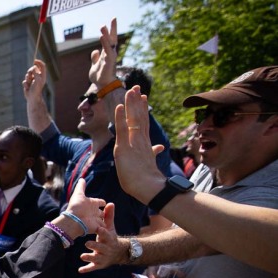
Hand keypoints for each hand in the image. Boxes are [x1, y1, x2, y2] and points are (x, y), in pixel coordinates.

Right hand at [22, 60, 47, 102]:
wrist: (32, 98)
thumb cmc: (36, 89)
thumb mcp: (37, 80)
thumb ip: (36, 73)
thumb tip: (34, 67)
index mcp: (42, 75)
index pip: (42, 66)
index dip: (39, 62)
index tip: (35, 61)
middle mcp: (38, 77)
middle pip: (33, 69)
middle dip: (30, 71)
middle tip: (30, 75)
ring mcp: (32, 80)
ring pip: (27, 74)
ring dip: (27, 78)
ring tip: (29, 84)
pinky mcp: (28, 83)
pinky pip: (24, 80)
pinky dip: (25, 84)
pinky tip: (27, 88)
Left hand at [67, 177, 110, 234]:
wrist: (74, 220)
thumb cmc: (76, 206)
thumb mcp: (79, 194)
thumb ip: (81, 186)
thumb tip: (82, 178)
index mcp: (92, 204)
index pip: (99, 202)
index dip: (101, 202)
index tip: (104, 202)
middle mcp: (94, 212)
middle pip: (102, 212)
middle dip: (105, 212)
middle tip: (109, 213)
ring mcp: (95, 220)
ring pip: (103, 219)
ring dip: (105, 220)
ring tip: (109, 221)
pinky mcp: (96, 227)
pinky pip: (103, 228)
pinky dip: (104, 229)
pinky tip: (107, 229)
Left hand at [79, 210, 126, 272]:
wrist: (119, 253)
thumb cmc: (111, 238)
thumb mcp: (111, 228)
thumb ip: (108, 216)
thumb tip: (110, 203)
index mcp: (109, 239)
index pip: (106, 235)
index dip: (103, 232)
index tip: (99, 228)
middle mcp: (107, 249)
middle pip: (101, 247)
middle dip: (95, 246)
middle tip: (87, 243)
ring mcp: (103, 257)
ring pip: (97, 258)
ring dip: (90, 257)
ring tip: (82, 256)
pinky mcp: (99, 265)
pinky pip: (93, 267)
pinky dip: (87, 269)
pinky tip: (80, 270)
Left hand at [88, 19, 117, 86]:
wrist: (101, 86)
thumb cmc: (99, 76)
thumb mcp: (95, 65)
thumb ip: (95, 58)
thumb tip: (95, 51)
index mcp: (106, 53)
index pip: (108, 40)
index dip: (109, 32)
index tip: (109, 22)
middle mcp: (110, 54)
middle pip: (112, 38)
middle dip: (113, 29)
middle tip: (113, 18)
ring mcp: (110, 57)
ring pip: (110, 43)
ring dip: (106, 34)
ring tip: (103, 26)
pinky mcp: (109, 62)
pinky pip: (107, 51)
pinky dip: (105, 44)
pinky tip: (102, 37)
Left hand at [113, 87, 167, 203]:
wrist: (149, 188)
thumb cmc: (147, 179)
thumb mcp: (149, 162)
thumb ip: (153, 152)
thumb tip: (160, 147)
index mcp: (144, 143)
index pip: (142, 122)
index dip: (141, 109)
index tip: (141, 96)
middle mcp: (140, 140)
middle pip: (139, 116)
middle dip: (136, 101)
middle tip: (136, 86)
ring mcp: (133, 142)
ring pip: (133, 119)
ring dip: (130, 104)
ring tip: (130, 90)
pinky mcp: (125, 147)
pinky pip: (122, 129)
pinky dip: (120, 117)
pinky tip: (118, 106)